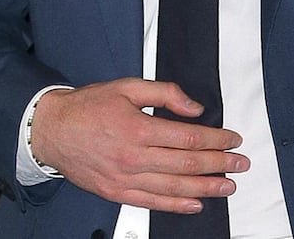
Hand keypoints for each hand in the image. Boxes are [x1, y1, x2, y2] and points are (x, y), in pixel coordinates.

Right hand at [30, 78, 248, 213]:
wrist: (52, 130)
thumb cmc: (89, 106)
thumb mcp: (128, 86)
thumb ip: (165, 93)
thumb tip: (195, 107)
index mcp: (139, 128)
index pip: (189, 137)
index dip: (217, 139)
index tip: (234, 140)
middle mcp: (134, 157)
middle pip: (187, 163)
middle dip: (219, 164)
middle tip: (241, 164)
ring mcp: (125, 178)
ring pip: (174, 187)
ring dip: (205, 187)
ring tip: (228, 186)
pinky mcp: (115, 192)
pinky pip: (151, 202)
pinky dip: (176, 206)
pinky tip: (196, 204)